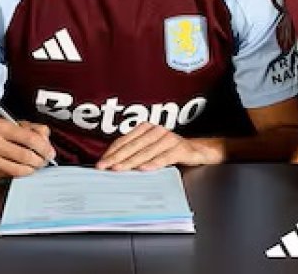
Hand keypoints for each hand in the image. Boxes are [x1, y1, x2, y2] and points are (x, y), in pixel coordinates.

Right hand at [0, 119, 54, 181]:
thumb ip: (31, 128)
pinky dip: (15, 175)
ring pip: (17, 170)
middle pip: (25, 156)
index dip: (44, 148)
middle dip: (39, 162)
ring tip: (32, 167)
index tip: (49, 153)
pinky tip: (15, 168)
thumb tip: (46, 139)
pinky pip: (7, 177)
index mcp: (0, 126)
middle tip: (43, 162)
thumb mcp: (10, 124)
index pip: (30, 138)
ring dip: (30, 170)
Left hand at [96, 123, 222, 170]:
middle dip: (117, 158)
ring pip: (146, 152)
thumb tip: (112, 164)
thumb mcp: (150, 150)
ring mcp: (169, 139)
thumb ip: (134, 154)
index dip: (111, 152)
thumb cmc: (168, 151)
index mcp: (146, 129)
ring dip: (131, 161)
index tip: (101, 163)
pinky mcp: (180, 149)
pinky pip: (165, 157)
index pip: (124, 141)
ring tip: (119, 169)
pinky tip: (144, 169)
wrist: (196, 151)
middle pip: (133, 146)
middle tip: (105, 167)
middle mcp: (156, 131)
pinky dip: (154, 163)